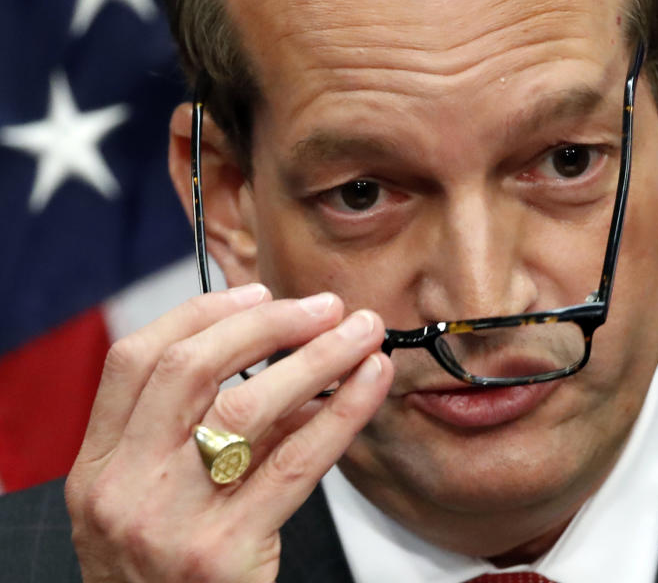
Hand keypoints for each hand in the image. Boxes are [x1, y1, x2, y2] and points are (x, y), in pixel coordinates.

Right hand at [64, 284, 392, 581]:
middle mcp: (124, 487)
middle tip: (323, 306)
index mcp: (97, 466)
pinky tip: (370, 382)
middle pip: (190, 369)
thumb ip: (203, 434)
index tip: (256, 292)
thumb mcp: (155, 501)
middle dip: (265, 324)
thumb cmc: (165, 574)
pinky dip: (341, 412)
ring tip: (361, 332)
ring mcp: (171, 520)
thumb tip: (291, 363)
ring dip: (316, 357)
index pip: (134, 359)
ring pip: (247, 406)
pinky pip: (296, 463)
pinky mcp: (225, 552)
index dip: (200, 313)